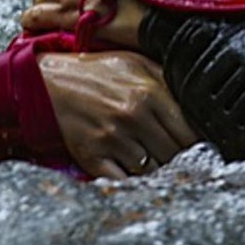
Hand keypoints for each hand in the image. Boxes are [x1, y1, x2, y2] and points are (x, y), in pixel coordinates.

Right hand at [38, 50, 198, 178]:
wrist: (48, 81)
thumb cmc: (96, 72)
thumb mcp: (137, 63)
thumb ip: (169, 80)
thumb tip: (197, 102)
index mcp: (150, 91)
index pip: (190, 131)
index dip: (196, 141)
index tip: (196, 143)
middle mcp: (134, 116)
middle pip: (175, 154)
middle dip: (177, 156)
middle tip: (172, 152)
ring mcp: (114, 138)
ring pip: (152, 171)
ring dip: (154, 168)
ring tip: (149, 157)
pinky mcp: (94, 157)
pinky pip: (124, 181)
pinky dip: (131, 180)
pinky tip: (129, 167)